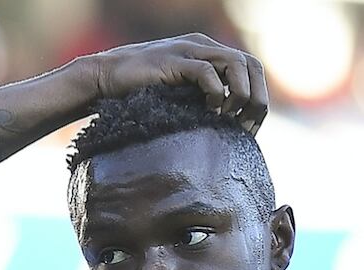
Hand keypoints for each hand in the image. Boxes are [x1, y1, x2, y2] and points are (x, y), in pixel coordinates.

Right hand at [85, 34, 268, 134]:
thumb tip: (225, 129)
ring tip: (228, 117)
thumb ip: (201, 100)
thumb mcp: (179, 94)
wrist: (104, 78)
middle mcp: (203, 46)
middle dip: (256, 98)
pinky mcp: (174, 60)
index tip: (249, 127)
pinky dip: (215, 93)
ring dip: (240, 94)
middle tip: (245, 126)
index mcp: (208, 53)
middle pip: (250, 64)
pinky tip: (209, 111)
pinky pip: (207, 71)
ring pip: (235, 64)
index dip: (258, 97)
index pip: (251, 68)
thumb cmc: (138, 93)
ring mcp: (189, 50)